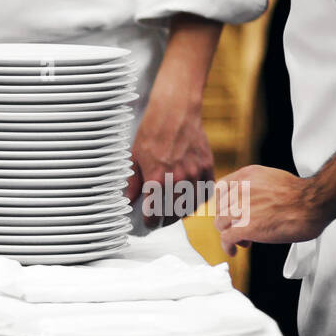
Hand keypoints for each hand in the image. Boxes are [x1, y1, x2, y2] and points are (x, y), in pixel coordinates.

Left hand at [126, 84, 215, 228]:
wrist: (176, 111)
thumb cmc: (152, 132)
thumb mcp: (134, 158)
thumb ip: (132, 183)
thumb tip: (127, 201)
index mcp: (156, 179)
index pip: (154, 213)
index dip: (150, 222)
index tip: (148, 223)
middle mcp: (178, 179)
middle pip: (174, 213)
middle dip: (165, 221)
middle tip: (160, 221)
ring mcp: (195, 173)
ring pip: (192, 205)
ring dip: (182, 212)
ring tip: (175, 212)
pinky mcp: (207, 166)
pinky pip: (206, 192)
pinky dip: (199, 199)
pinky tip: (190, 199)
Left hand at [213, 165, 329, 256]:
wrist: (316, 201)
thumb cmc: (302, 194)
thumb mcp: (272, 180)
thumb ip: (255, 188)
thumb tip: (250, 204)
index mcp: (248, 175)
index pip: (220, 188)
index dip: (222, 203)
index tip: (227, 212)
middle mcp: (241, 189)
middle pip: (219, 209)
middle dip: (227, 220)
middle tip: (238, 228)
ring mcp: (241, 208)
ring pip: (220, 224)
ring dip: (229, 234)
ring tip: (242, 240)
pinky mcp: (245, 226)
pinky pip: (226, 238)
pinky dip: (228, 246)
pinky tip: (234, 250)